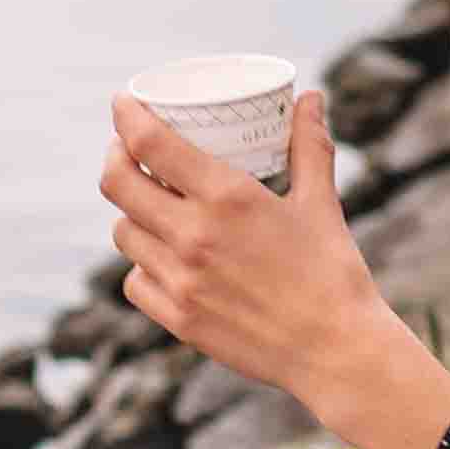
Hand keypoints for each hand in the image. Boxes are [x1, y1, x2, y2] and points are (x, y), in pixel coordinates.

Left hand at [98, 89, 449, 448]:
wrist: (334, 351)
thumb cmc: (333, 272)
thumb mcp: (321, 201)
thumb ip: (310, 145)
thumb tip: (312, 97)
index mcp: (227, 197)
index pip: (150, 143)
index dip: (126, 115)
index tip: (124, 102)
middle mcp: (192, 236)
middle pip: (117, 184)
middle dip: (115, 157)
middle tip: (128, 150)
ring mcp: (180, 281)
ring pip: (123, 233)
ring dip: (129, 211)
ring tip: (146, 202)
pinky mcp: (178, 319)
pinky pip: (135, 281)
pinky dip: (141, 264)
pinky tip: (160, 257)